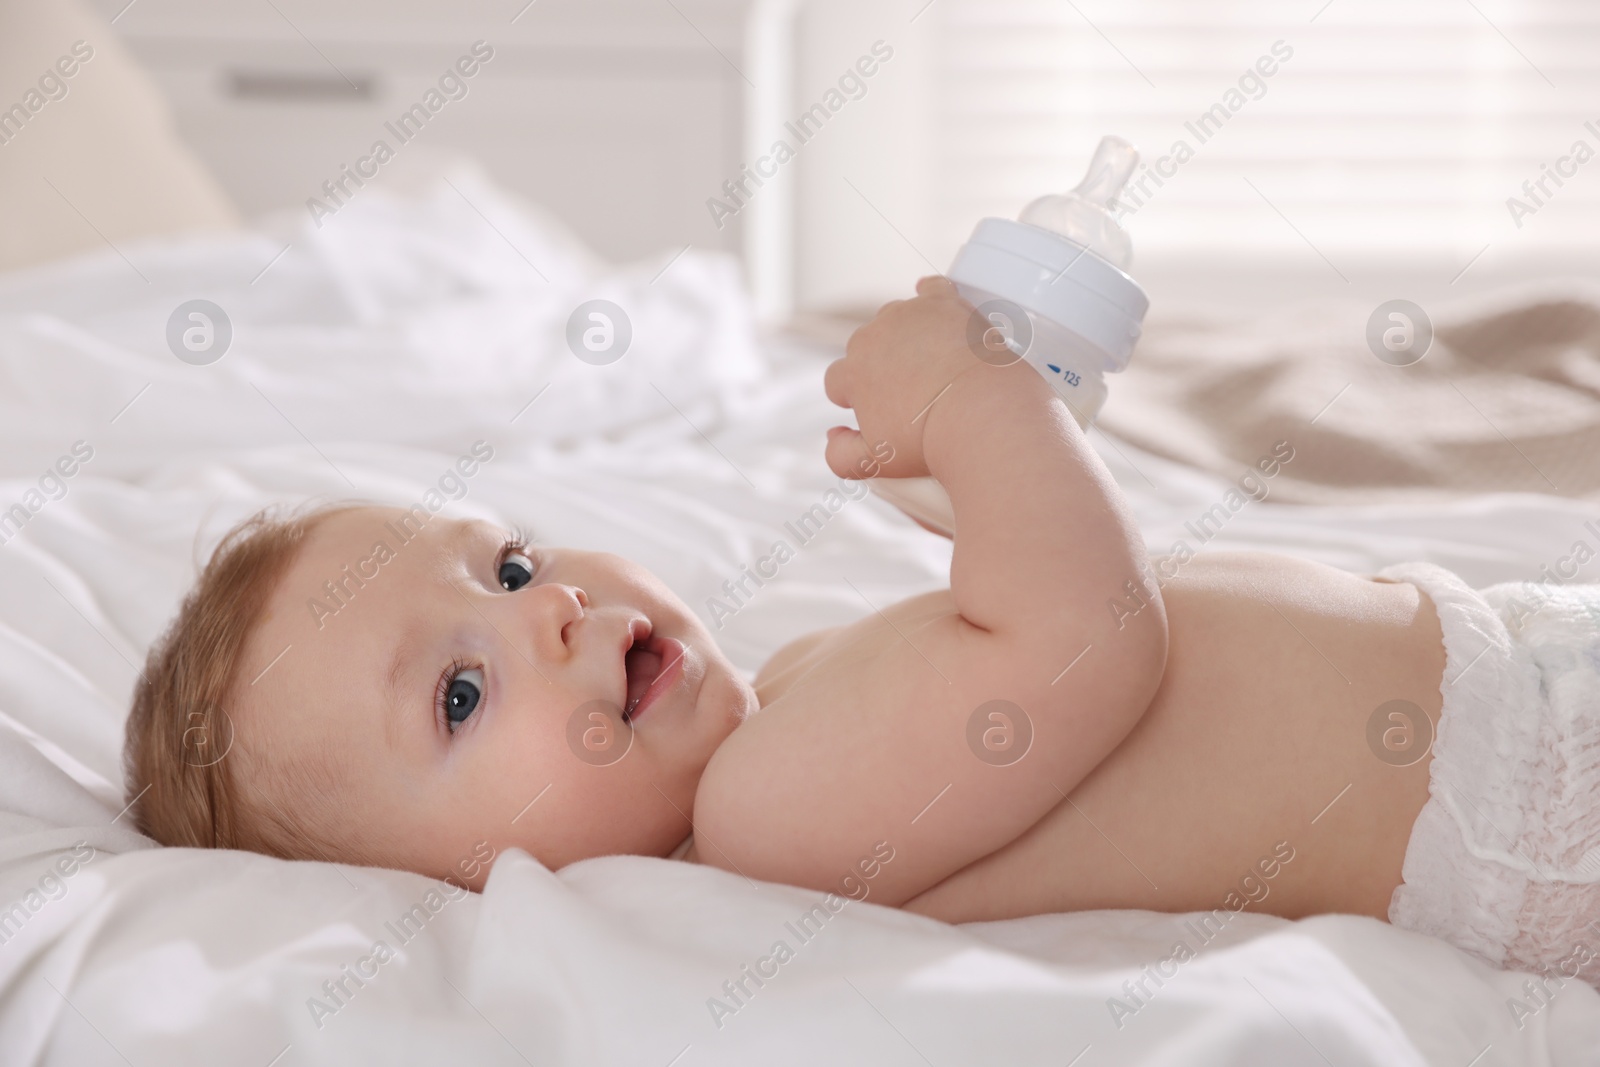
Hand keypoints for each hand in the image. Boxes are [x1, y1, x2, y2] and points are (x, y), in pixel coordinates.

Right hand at [822, 275, 983, 479]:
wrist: (981, 414)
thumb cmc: (931, 441)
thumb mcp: (877, 461)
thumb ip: (840, 455)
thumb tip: (833, 436)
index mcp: (852, 373)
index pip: (838, 380)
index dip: (853, 395)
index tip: (874, 406)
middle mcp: (873, 338)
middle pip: (865, 346)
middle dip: (878, 365)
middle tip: (909, 390)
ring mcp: (908, 317)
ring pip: (895, 318)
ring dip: (903, 334)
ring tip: (928, 359)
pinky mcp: (943, 304)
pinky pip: (931, 289)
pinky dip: (931, 296)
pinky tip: (933, 305)